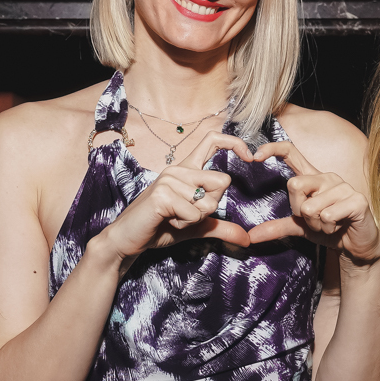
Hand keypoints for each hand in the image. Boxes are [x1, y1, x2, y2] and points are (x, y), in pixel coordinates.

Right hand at [92, 129, 254, 258]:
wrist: (129, 239)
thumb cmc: (160, 228)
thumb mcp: (197, 226)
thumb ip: (221, 228)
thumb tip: (247, 239)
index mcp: (187, 170)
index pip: (213, 141)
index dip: (235, 143)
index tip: (251, 157)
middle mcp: (179, 169)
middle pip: (222, 182)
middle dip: (211, 206)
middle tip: (186, 214)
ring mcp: (170, 179)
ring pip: (209, 203)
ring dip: (195, 219)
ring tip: (173, 218)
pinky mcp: (163, 194)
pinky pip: (194, 214)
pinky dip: (185, 225)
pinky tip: (167, 221)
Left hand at [245, 141, 379, 265]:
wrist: (356, 246)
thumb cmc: (330, 230)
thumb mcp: (300, 227)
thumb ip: (278, 227)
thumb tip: (252, 236)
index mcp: (313, 177)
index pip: (291, 152)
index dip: (273, 149)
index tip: (255, 156)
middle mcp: (327, 177)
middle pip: (294, 186)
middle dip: (300, 212)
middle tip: (315, 220)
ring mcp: (343, 186)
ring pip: (311, 206)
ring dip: (317, 224)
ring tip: (330, 224)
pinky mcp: (357, 199)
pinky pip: (328, 215)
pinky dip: (329, 227)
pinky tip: (340, 225)